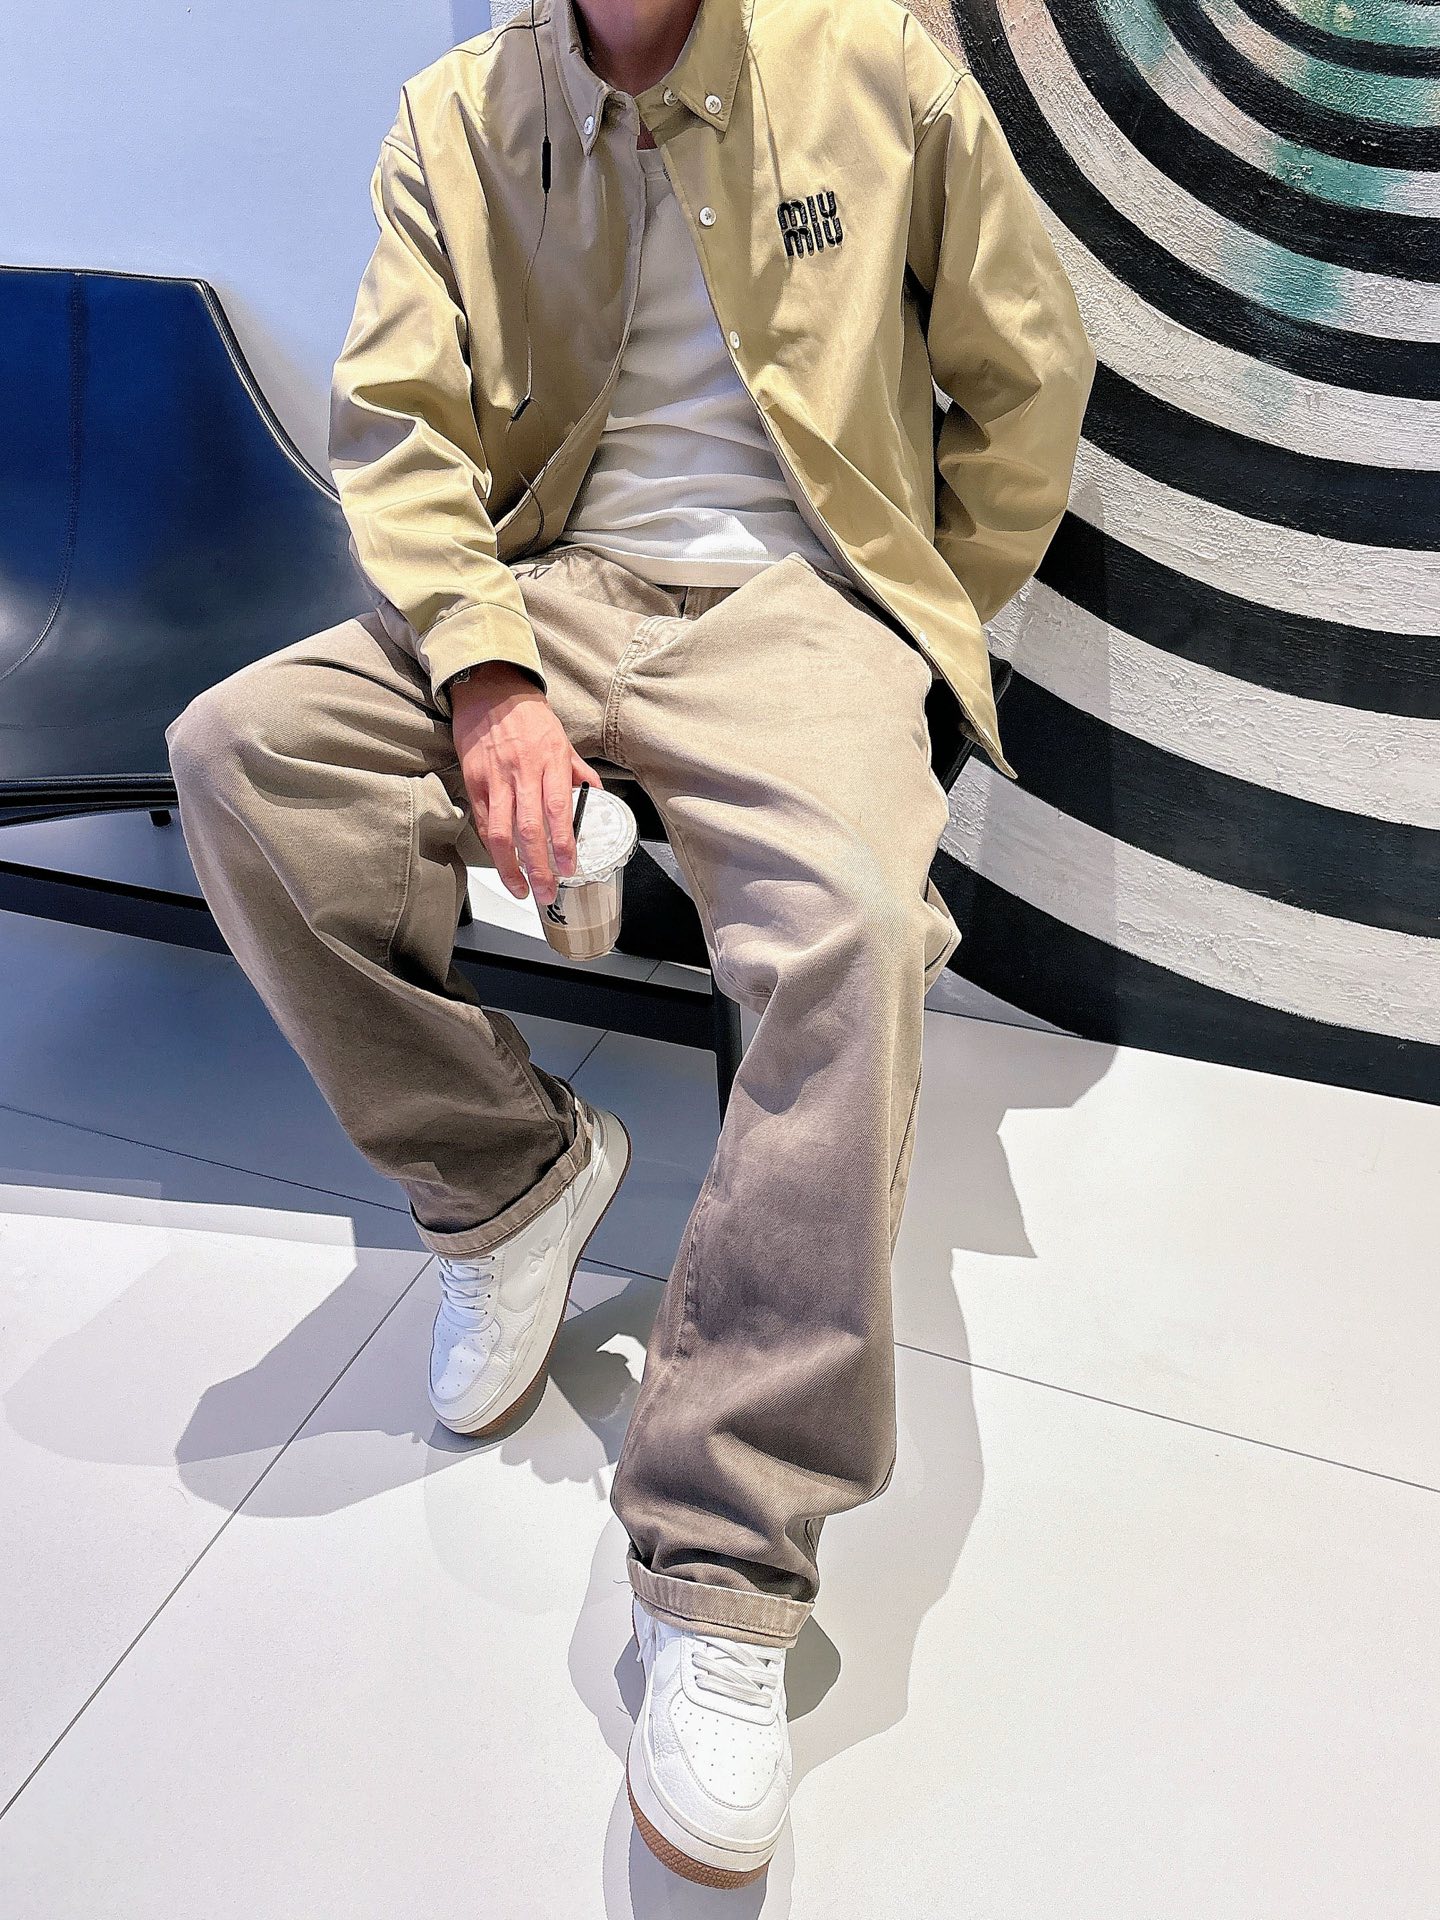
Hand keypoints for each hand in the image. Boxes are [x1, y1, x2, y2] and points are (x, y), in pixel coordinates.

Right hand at [450, 663, 602, 906]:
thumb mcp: (562, 740)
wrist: (489, 691)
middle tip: (546, 893)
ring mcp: (495, 779)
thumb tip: (597, 796)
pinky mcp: (474, 782)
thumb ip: (578, 772)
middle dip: (538, 868)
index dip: (563, 844)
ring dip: (511, 868)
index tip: (570, 868)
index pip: (558, 810)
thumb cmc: (529, 717)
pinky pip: (484, 822)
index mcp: (550, 762)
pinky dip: (493, 848)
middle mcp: (522, 773)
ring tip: (521, 890)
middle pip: (529, 830)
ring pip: (501, 833)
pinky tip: (503, 865)